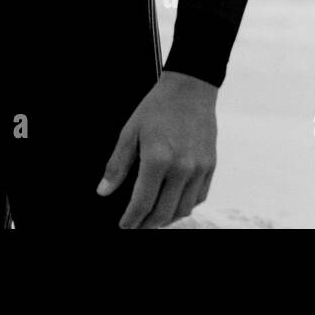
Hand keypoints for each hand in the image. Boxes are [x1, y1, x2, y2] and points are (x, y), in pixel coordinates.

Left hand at [96, 70, 217, 228]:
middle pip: (163, 213)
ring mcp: (199, 168)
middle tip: (136, 225)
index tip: (124, 226)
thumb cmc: (157, 107)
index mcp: (158, 159)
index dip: (131, 220)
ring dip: (167, 219)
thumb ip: (117, 164)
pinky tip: (174, 202)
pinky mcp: (210, 165)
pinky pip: (199, 197)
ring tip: (153, 218)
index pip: (142, 203)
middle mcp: (182, 168)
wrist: (191, 87)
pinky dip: (185, 205)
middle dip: (147, 225)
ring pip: (183, 210)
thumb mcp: (130, 131)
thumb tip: (104, 191)